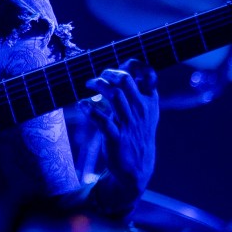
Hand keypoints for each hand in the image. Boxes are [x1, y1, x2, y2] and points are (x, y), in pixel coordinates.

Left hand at [83, 58, 158, 198]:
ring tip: (89, 84)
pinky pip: (101, 120)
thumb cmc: (138, 134)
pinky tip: (81, 104)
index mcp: (150, 102)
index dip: (133, 63)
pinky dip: (88, 109)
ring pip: (114, 95)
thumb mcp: (146, 112)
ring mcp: (129, 124)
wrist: (138, 168)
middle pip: (125, 80)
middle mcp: (141, 110)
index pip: (148, 74)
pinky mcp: (116, 138)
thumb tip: (125, 67)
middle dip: (108, 72)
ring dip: (98, 85)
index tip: (121, 64)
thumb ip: (138, 91)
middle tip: (100, 76)